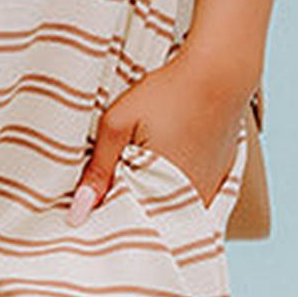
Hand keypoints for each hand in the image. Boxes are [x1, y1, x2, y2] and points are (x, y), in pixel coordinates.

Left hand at [67, 51, 252, 224]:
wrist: (220, 72)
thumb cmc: (167, 94)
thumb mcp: (118, 125)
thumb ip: (98, 171)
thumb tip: (77, 213)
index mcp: (163, 195)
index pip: (128, 224)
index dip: (108, 215)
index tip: (91, 206)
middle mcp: (191, 202)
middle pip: (151, 220)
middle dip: (129, 208)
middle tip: (114, 181)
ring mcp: (210, 191)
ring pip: (171, 209)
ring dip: (152, 199)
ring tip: (141, 166)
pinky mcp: (220, 179)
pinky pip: (191, 196)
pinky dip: (174, 188)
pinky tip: (165, 162)